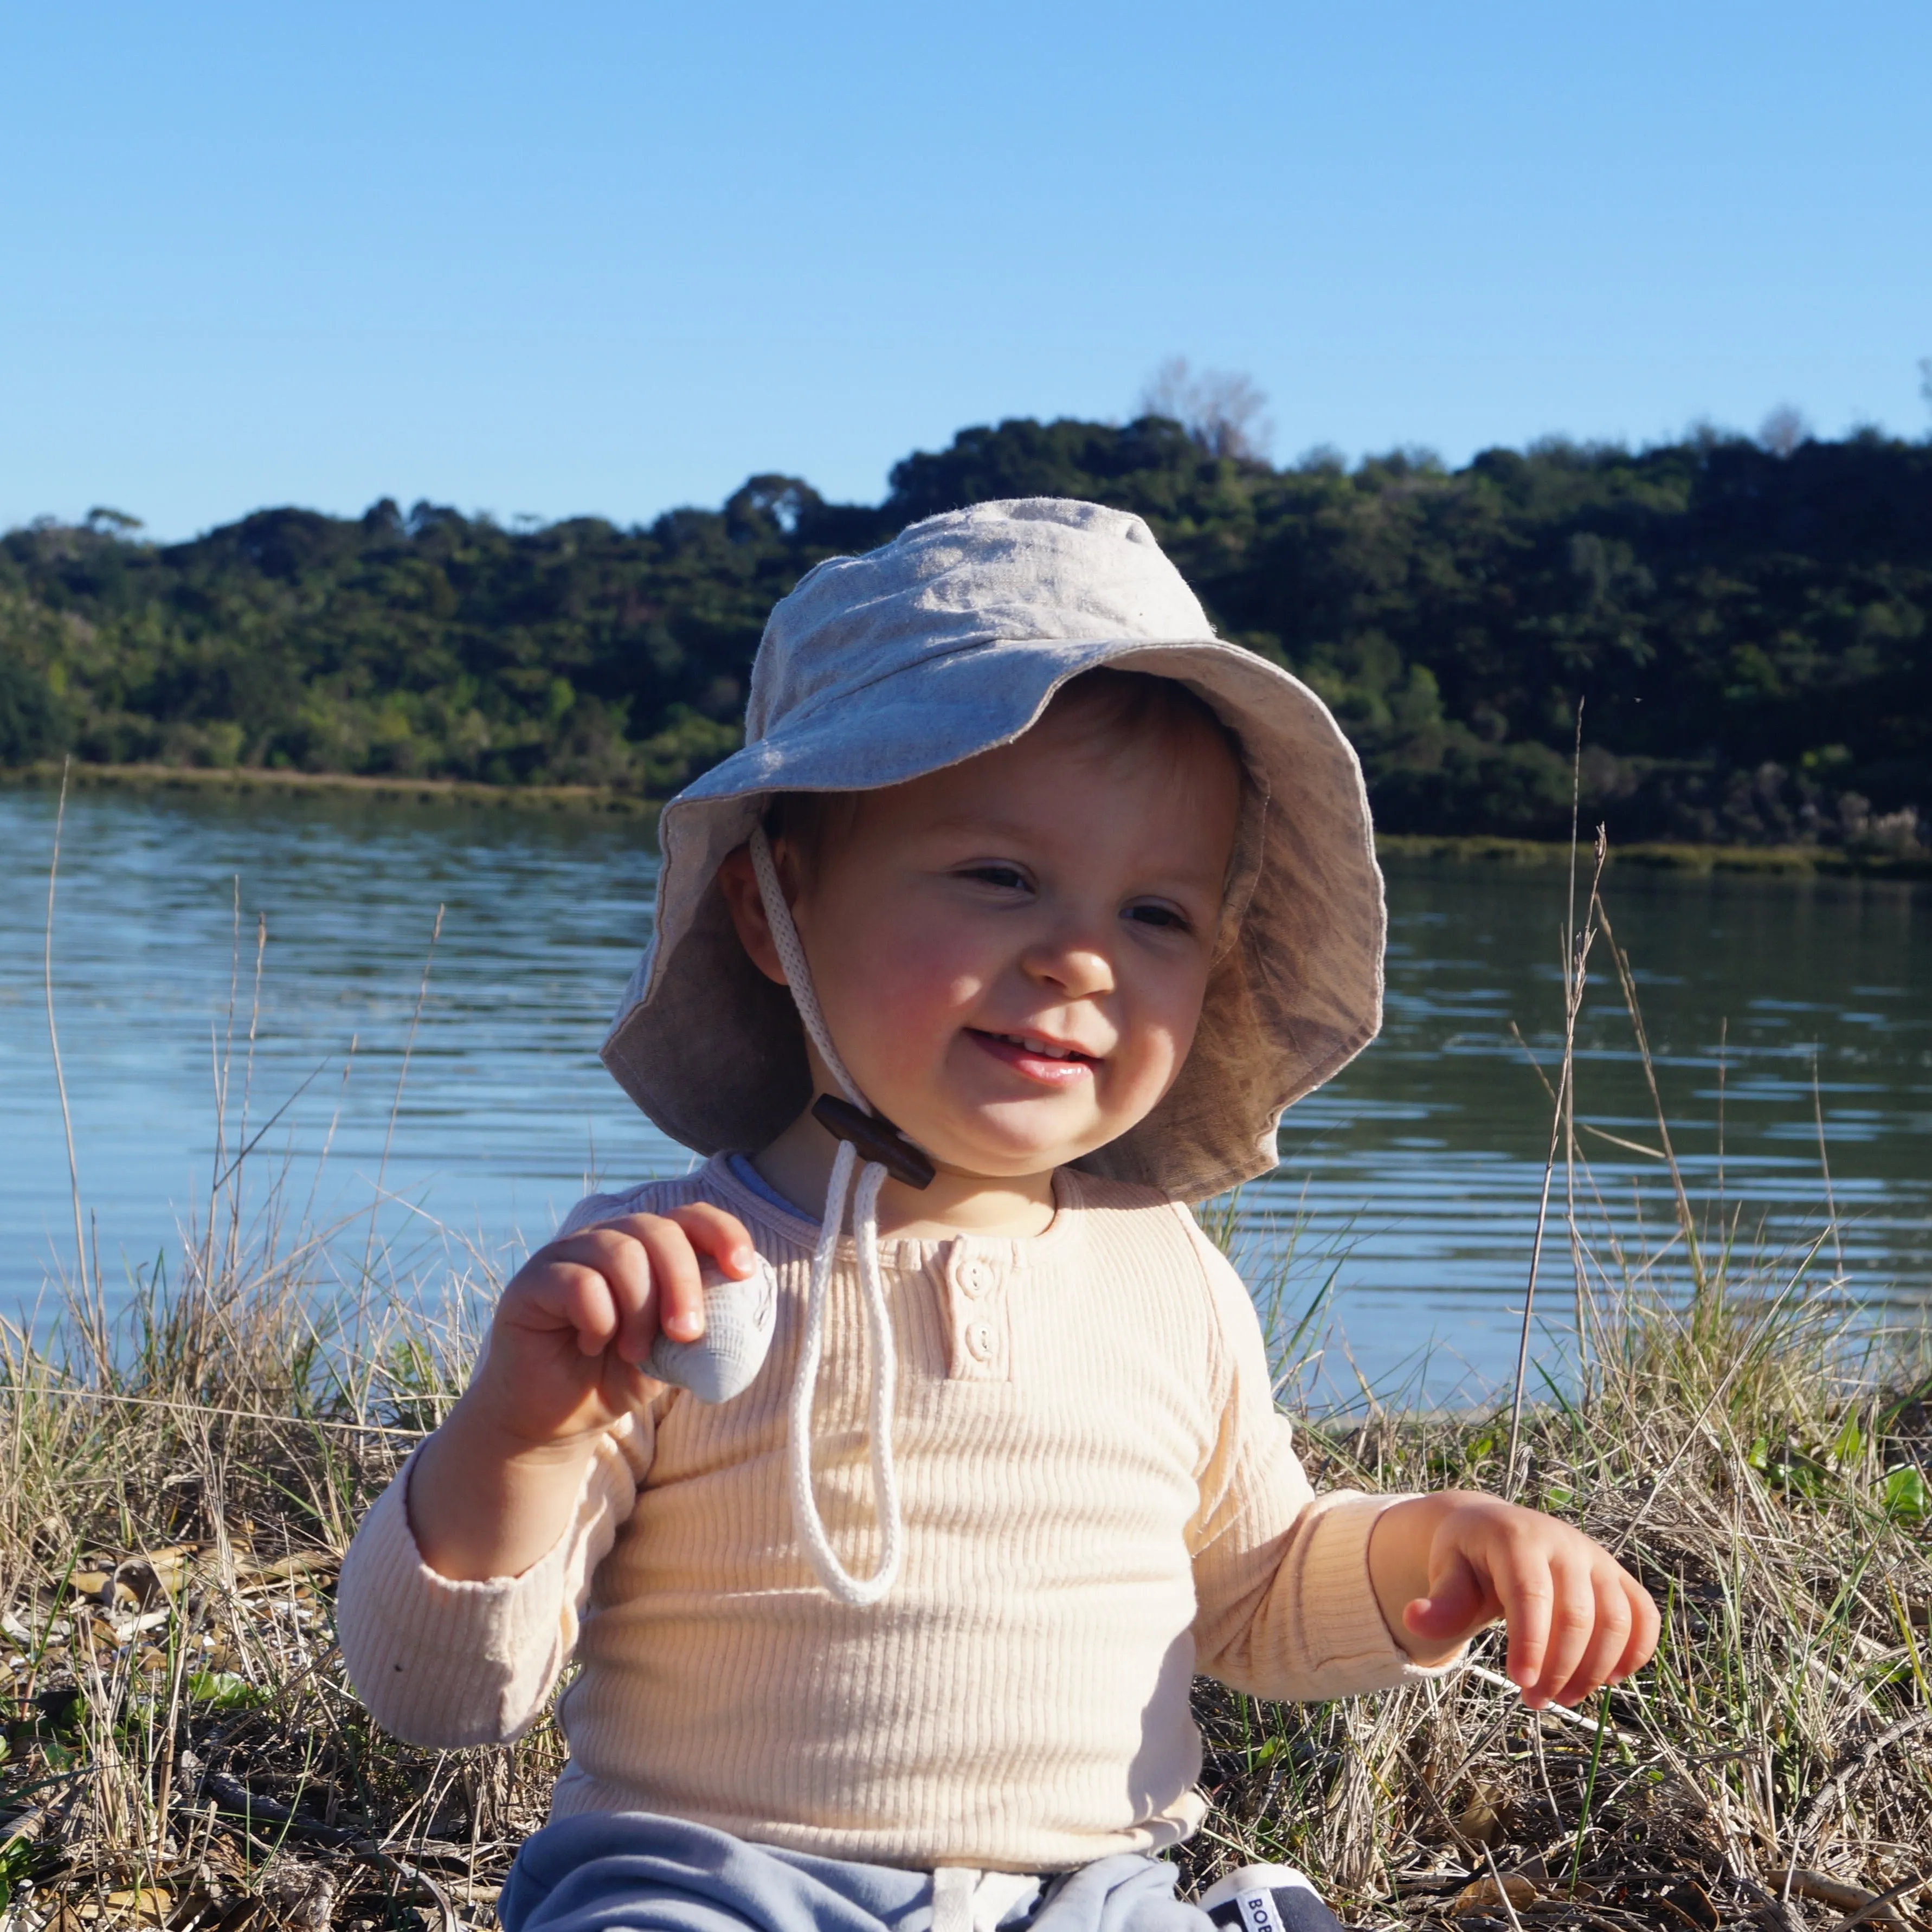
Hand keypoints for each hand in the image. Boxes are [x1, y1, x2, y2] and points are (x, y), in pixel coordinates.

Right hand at [467, 1204, 757, 1449]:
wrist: (556, 1419)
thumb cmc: (617, 1375)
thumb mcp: (672, 1351)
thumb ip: (699, 1320)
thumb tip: (738, 1301)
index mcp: (647, 1247)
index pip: (691, 1217)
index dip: (722, 1234)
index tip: (742, 1273)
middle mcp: (608, 1238)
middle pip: (658, 1231)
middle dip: (683, 1283)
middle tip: (686, 1333)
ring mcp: (567, 1254)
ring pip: (621, 1253)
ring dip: (640, 1310)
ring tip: (634, 1351)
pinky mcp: (532, 1281)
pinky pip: (579, 1283)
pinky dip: (599, 1320)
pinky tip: (592, 1345)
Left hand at [1368, 1491, 1658, 1707]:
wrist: (1499, 1529)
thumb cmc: (1469, 1558)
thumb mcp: (1447, 1571)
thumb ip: (1440, 1601)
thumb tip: (1414, 1619)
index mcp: (1516, 1538)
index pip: (1530, 1593)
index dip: (1530, 1642)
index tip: (1521, 1684)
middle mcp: (1564, 1544)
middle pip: (1577, 1615)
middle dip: (1559, 1668)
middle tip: (1534, 1701)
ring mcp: (1597, 1559)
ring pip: (1616, 1620)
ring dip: (1596, 1670)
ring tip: (1563, 1696)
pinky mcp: (1618, 1578)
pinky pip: (1644, 1616)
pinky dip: (1635, 1652)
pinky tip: (1609, 1679)